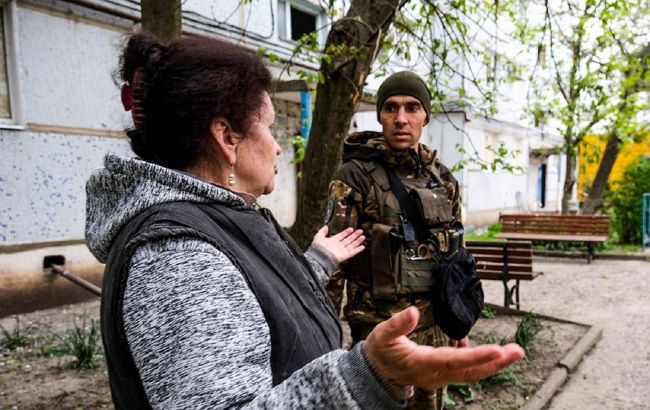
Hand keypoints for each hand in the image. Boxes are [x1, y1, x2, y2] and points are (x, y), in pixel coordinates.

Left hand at [311, 226, 364, 264]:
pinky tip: (362, 246)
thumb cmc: (318, 248)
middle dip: (354, 235)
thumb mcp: (319, 236)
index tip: (351, 229)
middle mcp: (338, 246)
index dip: (346, 232)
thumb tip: (325, 226)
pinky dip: (358, 250)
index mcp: (332, 241)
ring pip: (351, 245)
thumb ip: (322, 231)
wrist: (320, 256)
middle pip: (348, 240)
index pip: (341, 235)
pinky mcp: (344, 256)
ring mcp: (341, 251)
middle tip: (360, 231)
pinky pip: (352, 252)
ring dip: (357, 241)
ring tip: (363, 237)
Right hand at [364, 307, 523, 390]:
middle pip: (470, 372)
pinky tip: (490, 351)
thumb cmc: (380, 352)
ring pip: (472, 374)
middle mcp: (435, 375)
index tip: (497, 349)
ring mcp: (440, 377)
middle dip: (496, 363)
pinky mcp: (443, 375)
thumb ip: (397, 324)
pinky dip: (480, 362)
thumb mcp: (382, 335)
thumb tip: (412, 311)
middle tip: (517, 351)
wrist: (376, 373)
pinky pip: (466, 371)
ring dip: (493, 364)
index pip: (453, 360)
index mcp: (421, 363)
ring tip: (512, 351)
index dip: (476, 356)